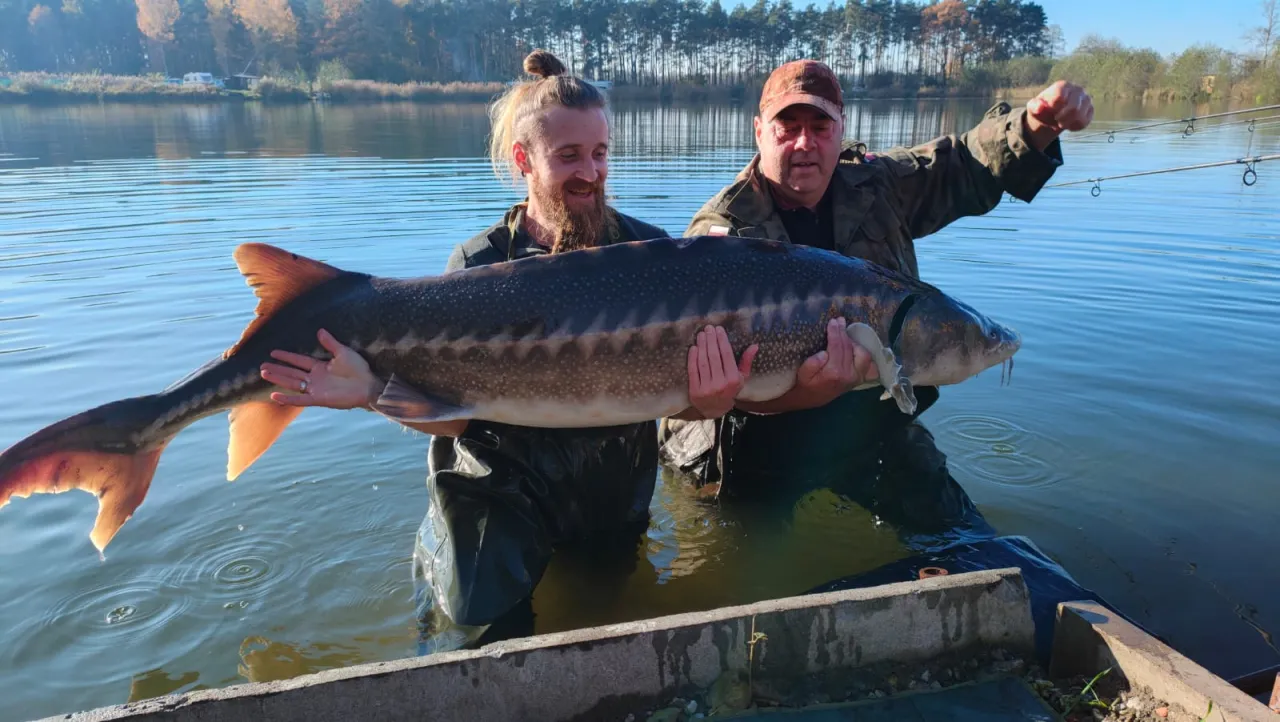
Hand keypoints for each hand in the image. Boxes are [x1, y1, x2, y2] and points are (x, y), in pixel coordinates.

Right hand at [260, 328, 382, 408]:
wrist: (368, 386)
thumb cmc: (359, 369)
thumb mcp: (343, 352)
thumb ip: (330, 343)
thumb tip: (320, 330)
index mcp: (321, 367)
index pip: (299, 360)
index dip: (286, 356)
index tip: (273, 352)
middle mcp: (316, 378)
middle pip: (292, 372)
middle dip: (278, 369)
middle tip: (262, 366)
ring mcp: (316, 389)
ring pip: (293, 383)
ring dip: (279, 379)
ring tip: (264, 374)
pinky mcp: (319, 399)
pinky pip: (300, 399)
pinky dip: (288, 398)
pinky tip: (275, 395)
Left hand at [687, 325, 757, 418]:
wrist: (715, 409)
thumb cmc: (730, 390)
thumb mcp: (741, 378)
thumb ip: (746, 362)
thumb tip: (754, 346)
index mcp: (733, 379)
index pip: (727, 355)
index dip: (722, 340)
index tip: (719, 329)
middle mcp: (720, 384)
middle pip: (714, 357)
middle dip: (711, 340)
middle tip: (708, 328)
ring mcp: (706, 388)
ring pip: (703, 362)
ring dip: (702, 346)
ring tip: (701, 334)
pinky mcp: (695, 391)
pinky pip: (693, 371)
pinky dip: (692, 358)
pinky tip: (694, 347)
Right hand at [792, 317, 877, 405]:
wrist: (808, 399)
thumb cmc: (804, 384)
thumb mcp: (802, 374)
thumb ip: (812, 364)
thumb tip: (824, 353)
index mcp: (834, 372)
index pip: (837, 346)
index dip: (835, 332)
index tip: (833, 321)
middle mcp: (849, 375)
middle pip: (851, 348)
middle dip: (844, 333)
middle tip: (838, 322)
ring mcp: (856, 378)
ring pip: (864, 355)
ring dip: (855, 343)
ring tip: (845, 335)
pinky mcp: (858, 380)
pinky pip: (871, 368)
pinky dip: (868, 358)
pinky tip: (858, 350)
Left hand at [1025, 81, 1093, 145]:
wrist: (1051, 115)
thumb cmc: (1042, 109)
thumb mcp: (1033, 107)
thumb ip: (1034, 106)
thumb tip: (1039, 107)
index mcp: (1063, 86)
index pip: (1061, 97)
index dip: (1054, 108)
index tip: (1050, 110)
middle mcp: (1077, 89)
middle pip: (1074, 107)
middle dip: (1063, 118)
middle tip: (1056, 120)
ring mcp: (1086, 99)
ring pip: (1081, 115)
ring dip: (1068, 123)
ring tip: (1061, 123)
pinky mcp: (1090, 109)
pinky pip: (1085, 121)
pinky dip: (1075, 126)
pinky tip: (1069, 125)